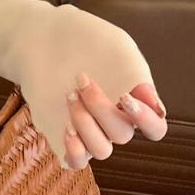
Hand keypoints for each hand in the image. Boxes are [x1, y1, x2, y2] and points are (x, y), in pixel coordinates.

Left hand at [6, 2, 165, 169]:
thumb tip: (152, 101)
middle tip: (81, 80)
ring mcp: (88, 128)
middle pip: (123, 134)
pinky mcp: (63, 134)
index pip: (155, 127)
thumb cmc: (81, 35)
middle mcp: (112, 118)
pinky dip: (75, 151)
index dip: (145, 118)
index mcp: (131, 98)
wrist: (40, 33)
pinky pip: (76, 161)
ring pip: (101, 150)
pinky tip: (66, 128)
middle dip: (101, 107)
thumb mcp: (114, 43)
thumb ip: (135, 69)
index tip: (124, 96)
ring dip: (86, 124)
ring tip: (69, 96)